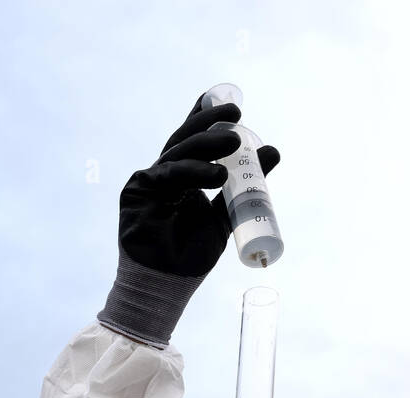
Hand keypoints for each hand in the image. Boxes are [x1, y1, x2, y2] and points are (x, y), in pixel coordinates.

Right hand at [117, 92, 279, 278]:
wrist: (166, 286)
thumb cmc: (190, 257)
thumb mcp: (225, 216)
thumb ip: (245, 186)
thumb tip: (273, 150)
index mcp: (181, 178)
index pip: (193, 140)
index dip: (205, 116)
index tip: (228, 99)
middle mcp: (163, 175)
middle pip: (186, 139)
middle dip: (210, 122)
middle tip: (237, 113)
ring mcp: (148, 181)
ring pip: (179, 152)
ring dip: (208, 144)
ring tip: (236, 143)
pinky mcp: (136, 191)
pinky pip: (168, 173)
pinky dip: (193, 171)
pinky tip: (216, 175)